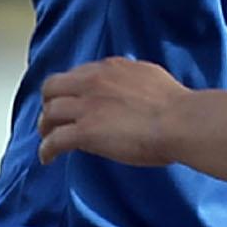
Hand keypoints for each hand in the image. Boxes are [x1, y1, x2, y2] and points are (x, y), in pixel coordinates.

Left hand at [37, 58, 187, 165]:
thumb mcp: (150, 77)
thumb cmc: (176, 105)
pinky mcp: (85, 131)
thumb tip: (130, 87)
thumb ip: (132, 79)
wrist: (179, 121)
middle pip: (53, 87)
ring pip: (49, 113)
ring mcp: (86, 107)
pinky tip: (48, 158)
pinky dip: (47, 149)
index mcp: (110, 69)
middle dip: (49, 102)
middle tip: (53, 117)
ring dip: (46, 127)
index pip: (78, 74)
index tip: (72, 100)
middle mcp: (93, 82)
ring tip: (48, 138)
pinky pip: (55, 140)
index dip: (71, 89)